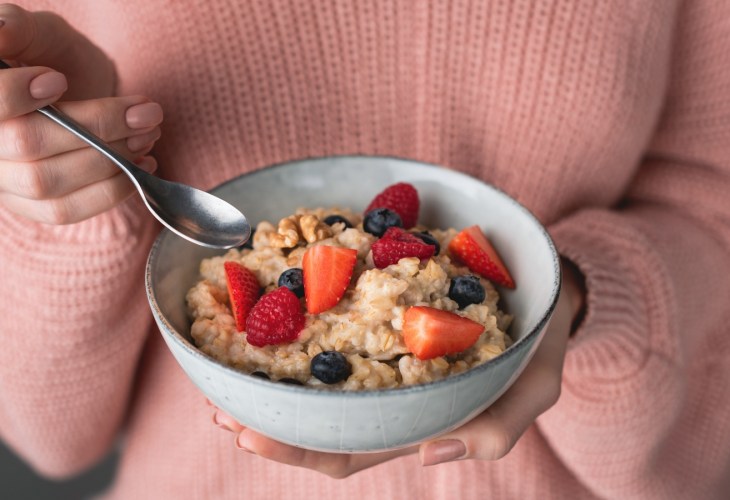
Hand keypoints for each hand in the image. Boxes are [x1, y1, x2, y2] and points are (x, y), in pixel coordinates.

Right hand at [0, 4, 161, 223]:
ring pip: (47, 182)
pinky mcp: (32, 207)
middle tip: (143, 112)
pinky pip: (66, 211)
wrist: (71, 88)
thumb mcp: (37, 31)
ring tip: (148, 134)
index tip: (57, 80)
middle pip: (26, 145)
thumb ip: (17, 26)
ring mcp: (4, 182)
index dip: (14, 96)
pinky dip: (111, 191)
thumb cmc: (50, 54)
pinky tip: (142, 165)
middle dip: (94, 127)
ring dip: (109, 159)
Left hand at [211, 262, 584, 476]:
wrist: (541, 285)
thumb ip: (499, 426)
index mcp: (416, 420)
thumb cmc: (537, 342)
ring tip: (222, 369)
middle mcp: (387, 393)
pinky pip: (329, 322)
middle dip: (265, 419)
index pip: (349, 450)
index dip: (298, 450)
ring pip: (315, 378)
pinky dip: (294, 322)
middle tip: (218, 405)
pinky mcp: (377, 313)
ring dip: (268, 378)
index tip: (249, 435)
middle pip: (315, 420)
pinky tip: (264, 310)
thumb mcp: (535, 386)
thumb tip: (430, 454)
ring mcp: (379, 354)